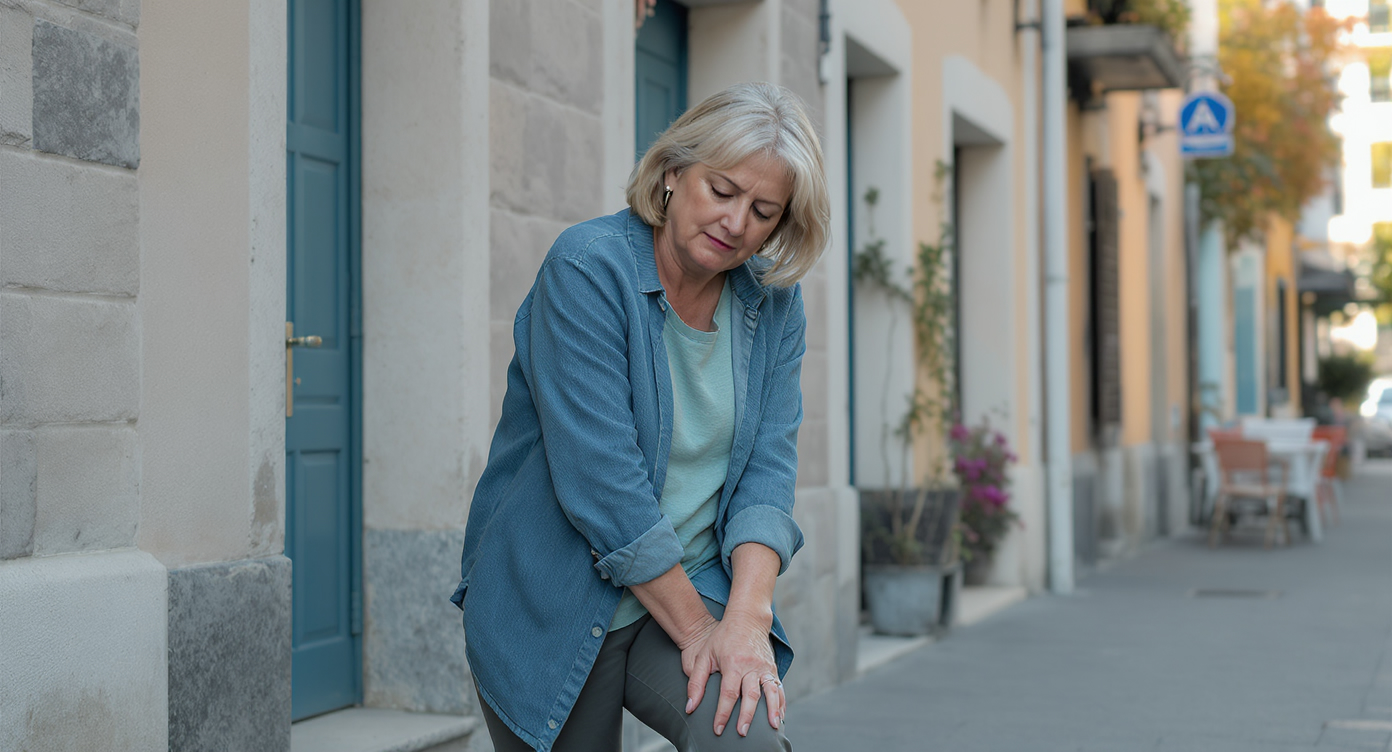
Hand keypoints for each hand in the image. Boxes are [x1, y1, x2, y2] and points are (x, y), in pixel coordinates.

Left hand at [678, 612, 784, 736]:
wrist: (747, 618)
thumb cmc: (722, 637)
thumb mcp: (704, 655)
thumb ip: (696, 682)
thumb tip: (690, 706)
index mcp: (733, 663)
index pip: (728, 693)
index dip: (723, 713)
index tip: (718, 729)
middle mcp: (751, 665)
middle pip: (751, 695)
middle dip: (747, 716)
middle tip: (743, 732)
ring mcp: (765, 666)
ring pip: (771, 691)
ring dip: (773, 710)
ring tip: (773, 727)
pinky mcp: (772, 668)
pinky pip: (779, 688)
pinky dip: (781, 703)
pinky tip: (780, 717)